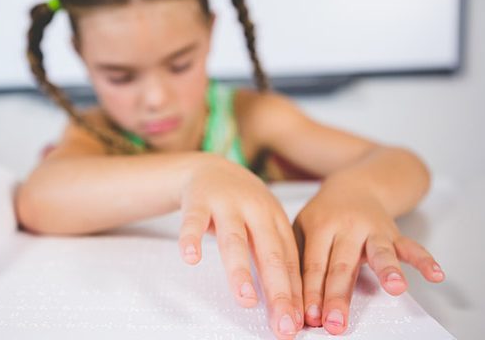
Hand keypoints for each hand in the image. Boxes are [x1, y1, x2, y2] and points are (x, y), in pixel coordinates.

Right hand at [178, 156, 303, 338]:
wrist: (210, 167)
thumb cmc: (241, 202)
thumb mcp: (265, 222)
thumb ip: (274, 256)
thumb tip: (288, 302)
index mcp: (275, 219)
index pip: (289, 260)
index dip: (295, 292)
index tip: (298, 322)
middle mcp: (255, 210)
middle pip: (269, 253)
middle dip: (278, 290)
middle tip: (283, 322)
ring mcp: (226, 204)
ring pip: (234, 240)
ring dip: (240, 271)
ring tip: (245, 300)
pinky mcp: (198, 201)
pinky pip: (193, 222)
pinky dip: (191, 239)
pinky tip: (191, 258)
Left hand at [294, 179, 444, 334]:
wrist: (354, 186)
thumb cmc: (324, 215)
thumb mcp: (301, 227)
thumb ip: (297, 256)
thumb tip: (288, 295)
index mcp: (321, 227)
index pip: (314, 264)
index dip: (311, 292)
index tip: (310, 317)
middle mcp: (348, 227)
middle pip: (343, 265)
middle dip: (338, 295)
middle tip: (335, 322)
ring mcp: (373, 230)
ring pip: (380, 252)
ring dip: (388, 270)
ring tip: (394, 288)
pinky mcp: (394, 233)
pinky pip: (411, 247)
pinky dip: (424, 260)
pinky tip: (435, 275)